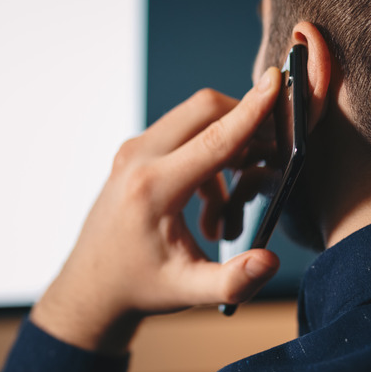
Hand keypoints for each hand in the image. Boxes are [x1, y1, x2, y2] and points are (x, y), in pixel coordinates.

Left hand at [30, 68, 281, 353]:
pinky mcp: (134, 152)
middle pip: (204, 109)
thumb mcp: (188, 291)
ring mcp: (132, 150)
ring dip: (226, 152)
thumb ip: (234, 280)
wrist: (92, 285)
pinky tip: (208, 209)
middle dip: (245, 122)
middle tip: (270, 160)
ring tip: (227, 215)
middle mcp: (138, 158)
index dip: (252, 110)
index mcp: (153, 188)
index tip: (278, 80)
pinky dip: (207, 160)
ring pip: (195, 121)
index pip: (215, 138)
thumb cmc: (139, 285)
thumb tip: (271, 260)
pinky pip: (182, 135)